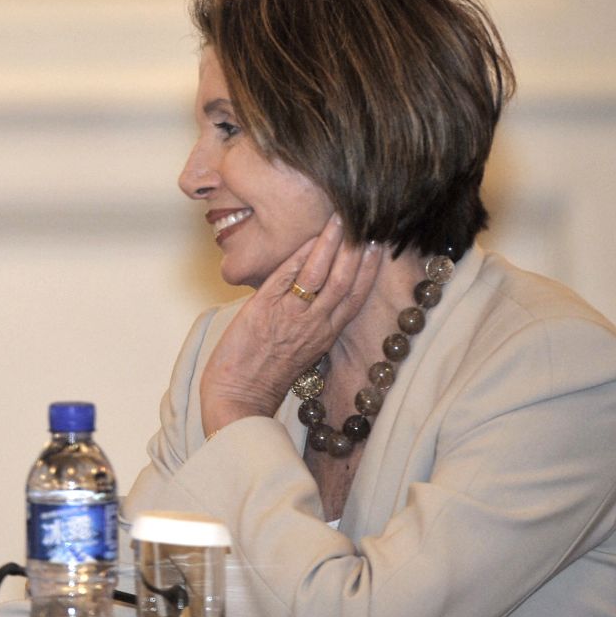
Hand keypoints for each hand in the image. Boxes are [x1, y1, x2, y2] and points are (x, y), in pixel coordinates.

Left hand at [198, 214, 382, 432]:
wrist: (238, 398)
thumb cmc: (265, 375)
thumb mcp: (301, 351)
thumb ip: (312, 325)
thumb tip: (314, 297)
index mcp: (325, 335)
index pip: (356, 297)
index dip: (369, 270)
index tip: (377, 244)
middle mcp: (314, 324)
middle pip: (344, 281)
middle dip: (355, 249)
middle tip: (365, 220)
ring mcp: (290, 316)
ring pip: (320, 275)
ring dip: (331, 244)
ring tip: (340, 219)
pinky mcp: (263, 309)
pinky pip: (287, 276)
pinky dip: (300, 256)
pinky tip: (309, 238)